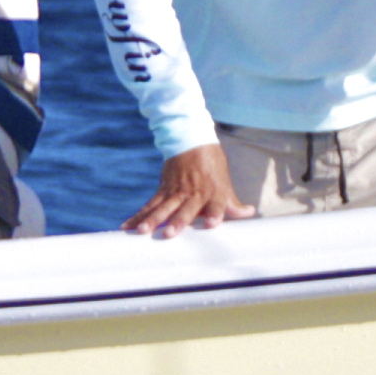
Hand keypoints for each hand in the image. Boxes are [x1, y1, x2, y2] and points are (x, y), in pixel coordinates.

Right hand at [125, 144, 252, 235]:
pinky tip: (126, 227)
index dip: (214, 213)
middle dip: (178, 221)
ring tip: (141, 231)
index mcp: (213, 192)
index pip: (216, 204)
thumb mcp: (224, 183)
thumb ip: (233, 203)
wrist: (191, 140)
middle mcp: (194, 193)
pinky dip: (138, 215)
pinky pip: (150, 204)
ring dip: (152, 220)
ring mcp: (176, 191)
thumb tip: (249, 213)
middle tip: (169, 234)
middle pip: (185, 209)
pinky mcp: (163, 189)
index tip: (211, 224)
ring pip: (163, 207)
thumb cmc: (212, 166)